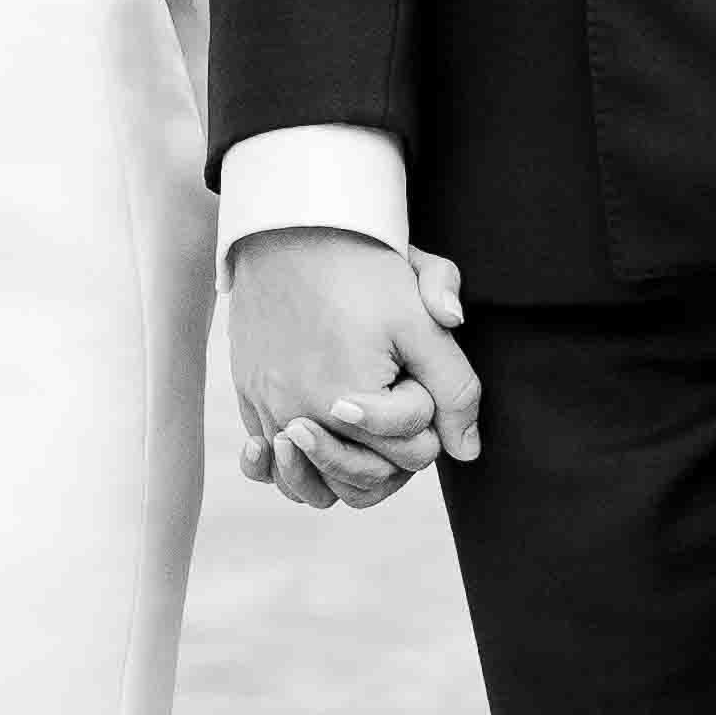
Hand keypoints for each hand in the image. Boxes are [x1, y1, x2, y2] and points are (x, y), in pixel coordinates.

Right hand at [227, 228, 478, 509]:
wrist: (289, 226)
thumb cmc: (361, 268)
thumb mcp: (422, 319)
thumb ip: (455, 386)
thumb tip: (466, 450)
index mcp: (350, 403)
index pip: (415, 452)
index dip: (428, 412)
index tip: (412, 366)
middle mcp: (302, 417)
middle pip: (368, 481)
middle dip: (395, 449)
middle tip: (396, 397)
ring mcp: (269, 411)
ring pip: (315, 488)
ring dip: (345, 473)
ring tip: (360, 441)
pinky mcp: (249, 398)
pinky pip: (269, 465)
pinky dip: (289, 468)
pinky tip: (301, 451)